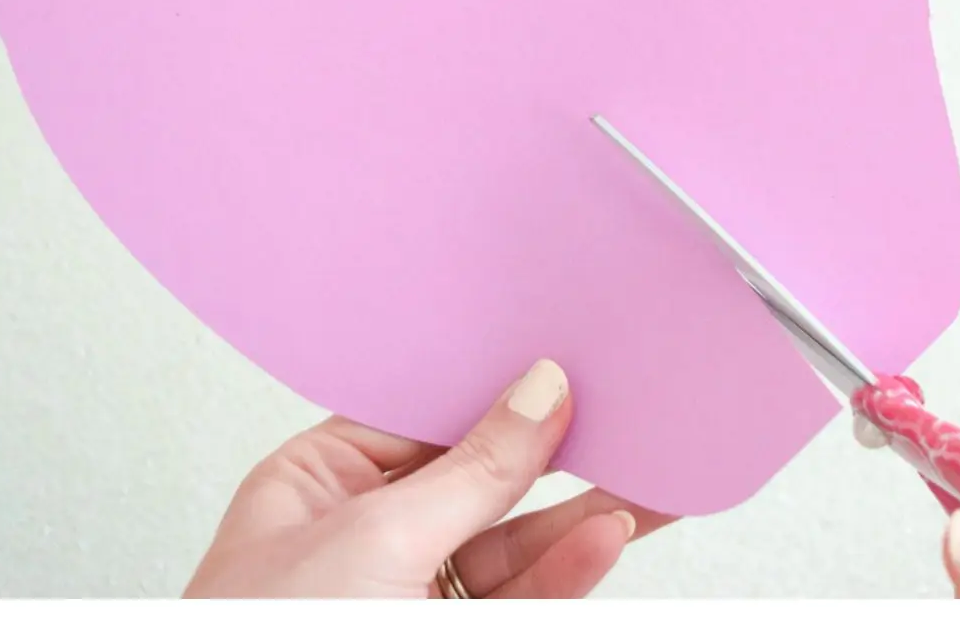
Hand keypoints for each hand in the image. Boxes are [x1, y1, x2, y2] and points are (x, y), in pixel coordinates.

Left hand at [185, 359, 673, 597]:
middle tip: (632, 425)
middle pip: (482, 477)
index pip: (423, 415)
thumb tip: (538, 395)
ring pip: (514, 542)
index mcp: (313, 486)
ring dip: (580, 518)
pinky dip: (567, 568)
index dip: (496, 391)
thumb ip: (472, 469)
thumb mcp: (375, 537)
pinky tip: (605, 539)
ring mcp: (406, 592)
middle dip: (558, 456)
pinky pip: (523, 591)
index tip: (567, 367)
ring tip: (646, 488)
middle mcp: (359, 536)